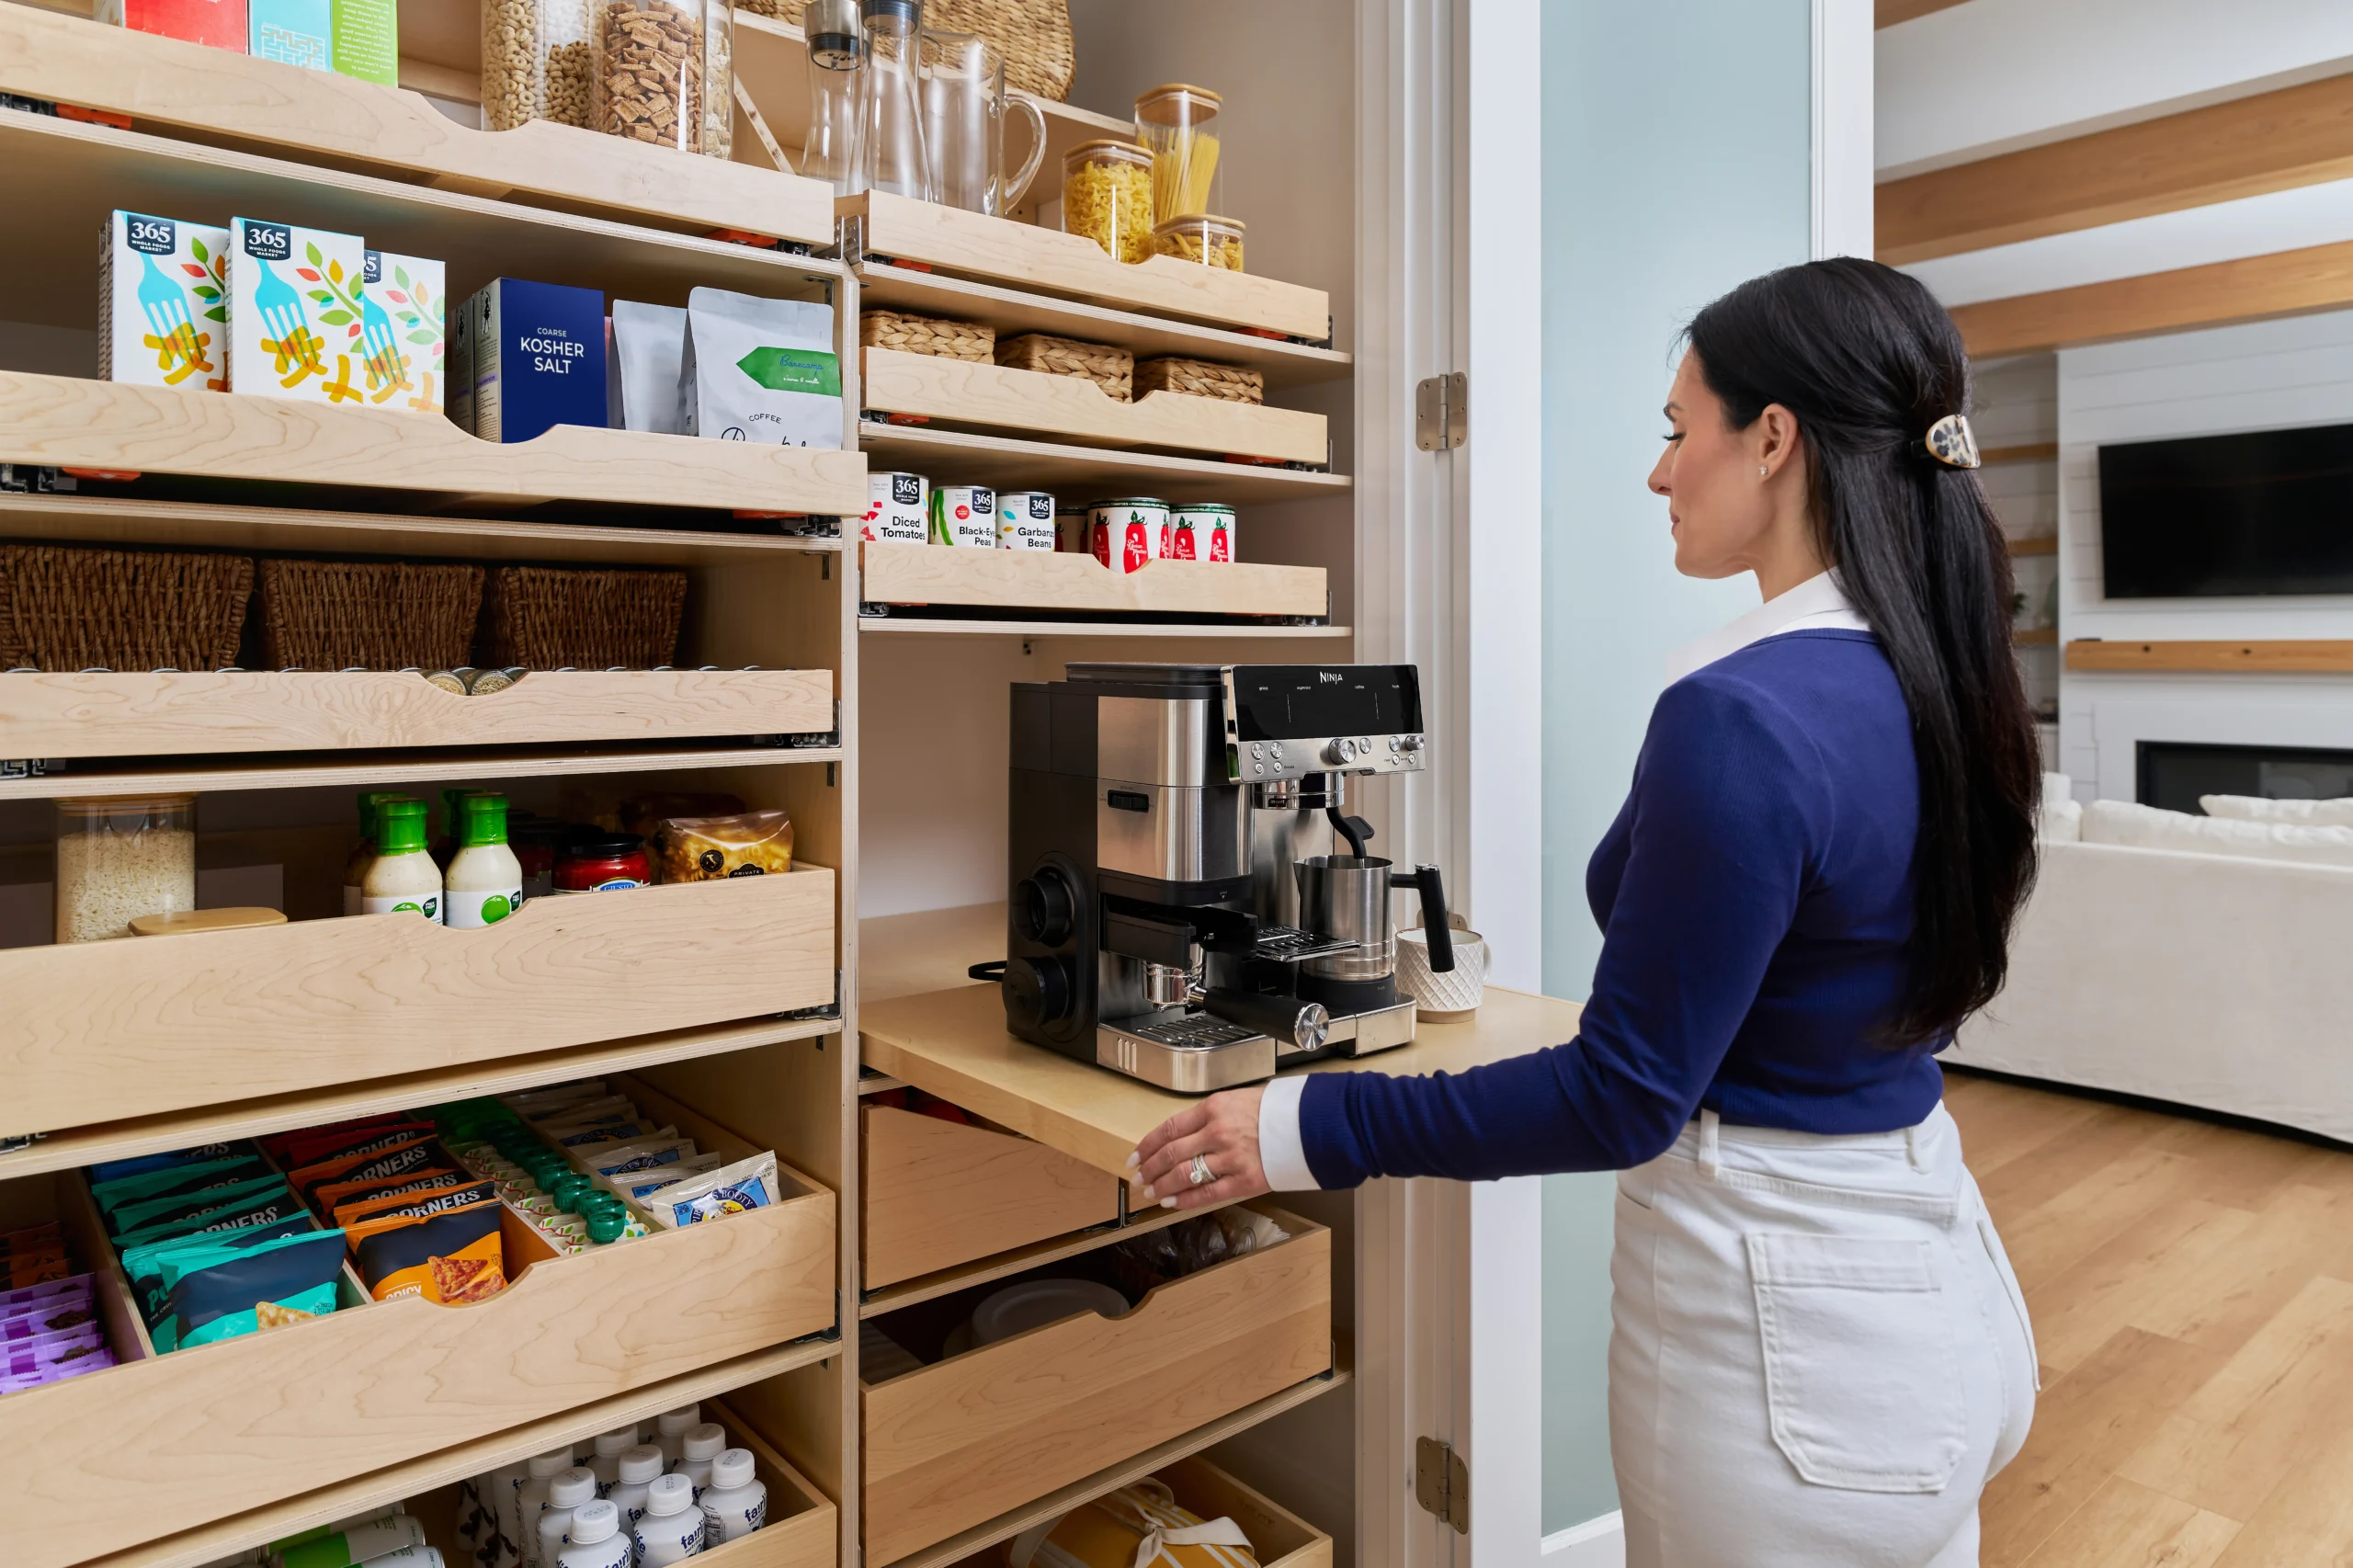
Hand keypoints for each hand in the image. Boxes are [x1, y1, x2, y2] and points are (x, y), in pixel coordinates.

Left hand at [1128, 1085, 1271, 1210]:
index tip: (1135, 1157)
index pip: (1169, 1129)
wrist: (1311, 1123)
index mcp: (1214, 1108)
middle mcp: (1217, 1132)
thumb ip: (1210, 1116)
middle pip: (1171, 1154)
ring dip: (1163, 1186)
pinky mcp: (1245, 1180)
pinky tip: (1172, 1202)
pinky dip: (1186, 1199)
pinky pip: (1207, 1193)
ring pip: (1184, 1175)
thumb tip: (1184, 1135)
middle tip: (1138, 1179)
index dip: (1147, 1146)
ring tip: (1151, 1193)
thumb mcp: (1237, 1100)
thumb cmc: (1276, 1110)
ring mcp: (1230, 1158)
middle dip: (1150, 1169)